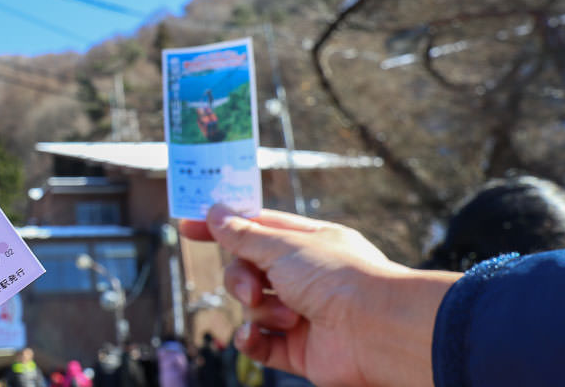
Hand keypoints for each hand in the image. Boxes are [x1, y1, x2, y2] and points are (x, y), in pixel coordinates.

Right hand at [180, 205, 459, 386]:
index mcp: (308, 242)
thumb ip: (244, 234)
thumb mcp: (282, 245)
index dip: (222, 227)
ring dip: (260, 309)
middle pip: (249, 270)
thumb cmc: (338, 277)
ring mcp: (304, 313)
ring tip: (286, 315)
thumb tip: (216, 213)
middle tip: (252, 287)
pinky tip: (252, 336)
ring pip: (254, 307)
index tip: (188, 226)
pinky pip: (262, 344)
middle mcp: (307, 276)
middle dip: (242, 278)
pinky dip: (253, 340)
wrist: (376, 330)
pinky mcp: (302, 350)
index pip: (256, 228)